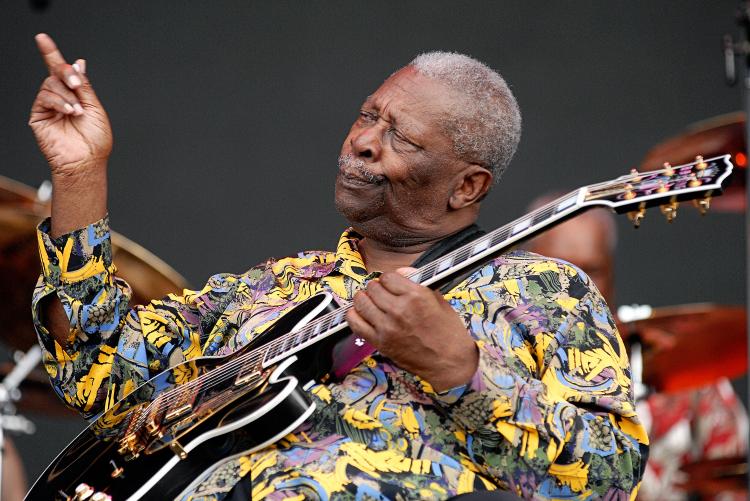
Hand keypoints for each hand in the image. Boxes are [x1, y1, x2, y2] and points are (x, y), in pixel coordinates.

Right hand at [29, 33, 111, 175]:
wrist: (87, 162)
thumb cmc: (95, 141)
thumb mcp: (95, 108)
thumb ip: (84, 86)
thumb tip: (78, 63)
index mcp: (76, 95)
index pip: (62, 71)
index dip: (51, 54)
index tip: (42, 38)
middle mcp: (61, 99)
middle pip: (55, 73)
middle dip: (66, 73)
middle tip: (77, 84)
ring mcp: (49, 107)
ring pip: (50, 84)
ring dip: (67, 95)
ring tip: (78, 111)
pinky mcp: (39, 116)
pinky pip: (44, 98)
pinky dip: (60, 102)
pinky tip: (70, 112)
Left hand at [346, 268, 478, 391]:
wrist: (449, 362)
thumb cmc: (448, 332)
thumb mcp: (438, 300)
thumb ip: (416, 282)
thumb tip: (400, 271)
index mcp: (416, 296)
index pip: (388, 277)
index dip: (389, 279)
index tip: (391, 284)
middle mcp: (399, 309)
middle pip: (372, 287)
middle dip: (376, 288)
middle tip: (381, 294)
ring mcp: (387, 326)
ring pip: (361, 302)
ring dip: (364, 299)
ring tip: (370, 302)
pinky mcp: (379, 342)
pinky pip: (355, 323)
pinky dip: (354, 315)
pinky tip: (360, 314)